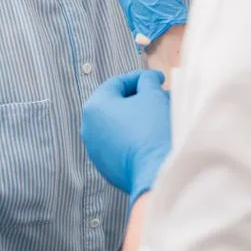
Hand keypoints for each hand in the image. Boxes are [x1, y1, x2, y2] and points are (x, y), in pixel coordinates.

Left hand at [81, 70, 170, 205]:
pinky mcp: (107, 168)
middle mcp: (89, 129)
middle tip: (160, 95)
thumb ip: (146, 81)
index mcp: (94, 107)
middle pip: (116, 104)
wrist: (157, 173)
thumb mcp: (151, 95)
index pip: (116, 83)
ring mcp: (96, 151)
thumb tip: (146, 80)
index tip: (158, 79)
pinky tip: (154, 132)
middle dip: (140, 97)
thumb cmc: (152, 128)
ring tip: (161, 113)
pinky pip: (120, 144)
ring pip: (118, 125)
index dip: (140, 77)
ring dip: (139, 116)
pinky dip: (135, 135)